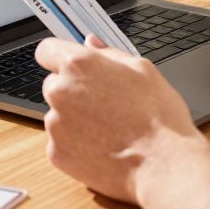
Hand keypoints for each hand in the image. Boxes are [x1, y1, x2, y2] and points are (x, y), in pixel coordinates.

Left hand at [35, 35, 206, 202]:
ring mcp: (55, 125)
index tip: (70, 66)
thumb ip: (110, 53)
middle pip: (53, 84)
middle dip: (72, 90)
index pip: (47, 50)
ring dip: (75, 119)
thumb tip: (92, 43)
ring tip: (109, 129)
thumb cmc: (158, 118)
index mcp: (78, 66)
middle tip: (104, 103)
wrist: (163, 165)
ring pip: (58, 115)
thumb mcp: (143, 70)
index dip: (59, 56)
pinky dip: (76, 144)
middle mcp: (59, 93)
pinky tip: (103, 147)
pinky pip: (61, 142)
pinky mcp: (56, 153)